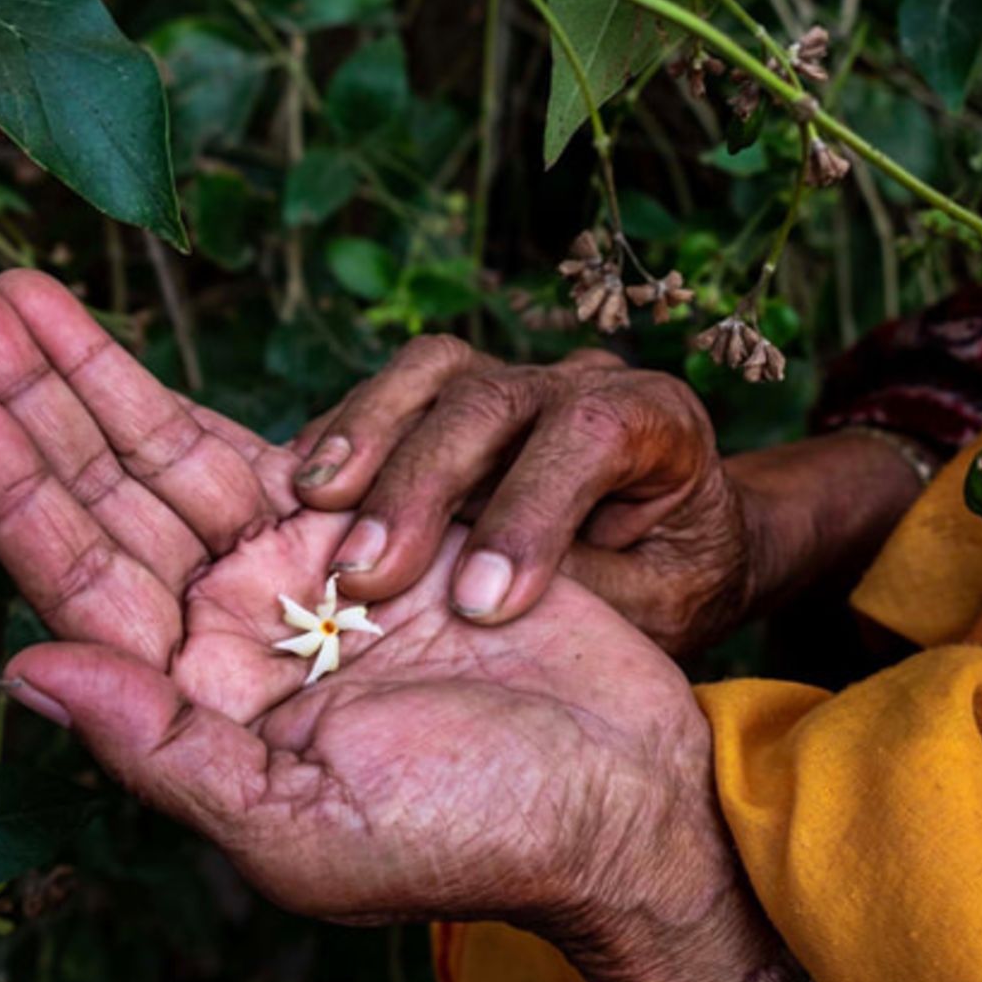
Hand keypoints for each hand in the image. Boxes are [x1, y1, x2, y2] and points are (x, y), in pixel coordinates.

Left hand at [0, 271, 773, 981]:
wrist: (620, 796)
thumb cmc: (477, 837)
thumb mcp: (304, 827)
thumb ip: (164, 749)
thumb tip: (23, 668)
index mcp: (196, 711)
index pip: (79, 584)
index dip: (8, 491)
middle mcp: (225, 634)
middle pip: (104, 498)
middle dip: (26, 402)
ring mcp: (292, 574)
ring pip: (166, 457)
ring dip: (86, 374)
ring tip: (5, 292)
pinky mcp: (369, 523)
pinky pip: (264, 442)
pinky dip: (193, 394)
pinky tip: (114, 342)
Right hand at [290, 337, 926, 653]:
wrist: (680, 538)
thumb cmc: (674, 579)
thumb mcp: (663, 606)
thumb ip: (591, 594)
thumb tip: (484, 601)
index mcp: (656, 420)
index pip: (591, 433)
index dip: (528, 511)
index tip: (478, 606)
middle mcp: (579, 383)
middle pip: (493, 401)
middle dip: (422, 486)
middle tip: (367, 575)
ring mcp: (512, 380)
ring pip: (433, 375)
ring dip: (367, 437)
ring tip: (313, 502)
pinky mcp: (454, 395)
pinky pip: (391, 394)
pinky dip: (344, 436)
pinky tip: (301, 490)